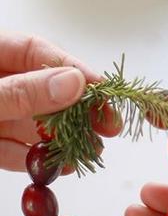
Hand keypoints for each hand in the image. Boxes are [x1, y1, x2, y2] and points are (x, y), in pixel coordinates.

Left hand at [0, 32, 112, 172]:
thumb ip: (22, 92)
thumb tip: (74, 83)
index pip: (34, 50)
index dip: (71, 67)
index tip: (102, 88)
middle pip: (38, 87)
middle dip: (74, 108)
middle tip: (108, 124)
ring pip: (27, 121)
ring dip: (60, 137)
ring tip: (90, 150)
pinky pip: (9, 147)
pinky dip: (32, 157)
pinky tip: (57, 165)